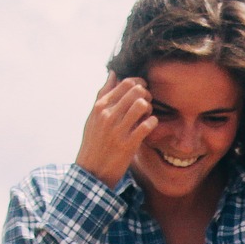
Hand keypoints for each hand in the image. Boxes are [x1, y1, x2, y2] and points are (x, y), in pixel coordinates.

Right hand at [75, 72, 154, 187]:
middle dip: (146, 94)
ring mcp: (118, 130)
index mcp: (100, 106)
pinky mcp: (128, 144)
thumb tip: (113, 73)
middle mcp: (108, 115)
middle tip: (147, 102)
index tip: (143, 90)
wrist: (92, 170)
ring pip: (142, 105)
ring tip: (147, 114)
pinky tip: (150, 125)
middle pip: (136, 91)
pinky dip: (152, 123)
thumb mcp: (93, 116)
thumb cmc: (94, 141)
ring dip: (149, 108)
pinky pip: (147, 125)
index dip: (139, 83)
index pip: (125, 83)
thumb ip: (103, 94)